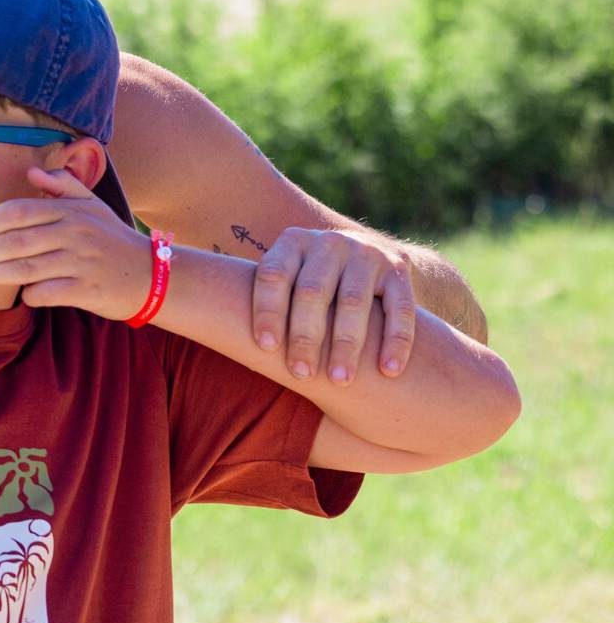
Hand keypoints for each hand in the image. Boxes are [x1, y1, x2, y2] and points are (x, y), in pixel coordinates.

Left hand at [0, 167, 151, 319]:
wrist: (151, 275)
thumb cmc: (113, 238)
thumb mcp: (92, 205)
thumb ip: (62, 185)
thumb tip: (32, 172)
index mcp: (70, 211)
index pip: (19, 210)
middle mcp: (74, 234)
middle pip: (17, 242)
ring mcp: (80, 263)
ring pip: (25, 270)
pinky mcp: (86, 290)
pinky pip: (45, 293)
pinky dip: (28, 294)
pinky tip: (24, 293)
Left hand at [252, 228, 417, 384]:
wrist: (371, 256)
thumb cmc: (310, 282)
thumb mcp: (288, 276)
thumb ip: (267, 298)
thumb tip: (223, 337)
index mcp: (292, 242)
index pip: (273, 275)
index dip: (267, 311)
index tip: (265, 348)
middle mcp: (328, 242)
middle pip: (312, 291)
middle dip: (305, 336)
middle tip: (300, 374)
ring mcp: (366, 253)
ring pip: (353, 303)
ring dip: (346, 344)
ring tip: (339, 380)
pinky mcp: (399, 269)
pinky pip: (399, 309)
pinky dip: (395, 342)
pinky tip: (389, 371)